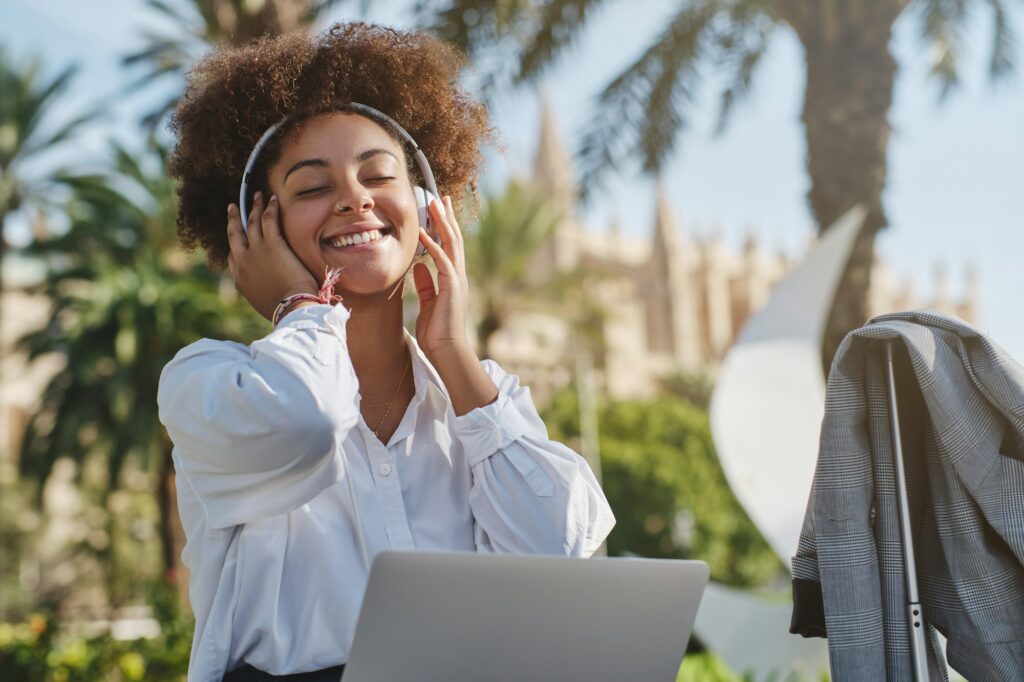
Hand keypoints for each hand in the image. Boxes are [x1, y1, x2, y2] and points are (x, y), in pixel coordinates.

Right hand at [226, 193, 318, 320]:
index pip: (233, 257)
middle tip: (233, 208)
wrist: (291, 309)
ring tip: (256, 195)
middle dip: (234, 219)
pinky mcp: (272, 244)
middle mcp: (244, 262)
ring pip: (252, 222)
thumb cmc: (285, 310)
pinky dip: (270, 207)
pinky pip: (269, 219)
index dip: (236, 246)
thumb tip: (272, 293)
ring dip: (254, 207)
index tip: (238, 239)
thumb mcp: (266, 305)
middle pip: (235, 234)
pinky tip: (273, 199)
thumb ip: (263, 293)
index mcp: (241, 280)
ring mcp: (256, 251)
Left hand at [413, 196, 471, 360]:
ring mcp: (457, 280)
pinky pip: (442, 261)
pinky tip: (423, 234)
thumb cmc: (437, 331)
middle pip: (454, 240)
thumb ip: (425, 284)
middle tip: (442, 198)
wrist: (446, 350)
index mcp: (453, 279)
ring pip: (452, 245)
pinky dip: (432, 246)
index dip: (445, 228)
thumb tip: (418, 266)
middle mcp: (458, 276)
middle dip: (448, 218)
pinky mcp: (452, 286)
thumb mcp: (428, 302)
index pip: (450, 247)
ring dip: (443, 224)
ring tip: (436, 205)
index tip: (440, 211)